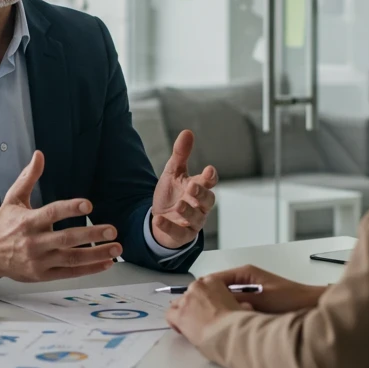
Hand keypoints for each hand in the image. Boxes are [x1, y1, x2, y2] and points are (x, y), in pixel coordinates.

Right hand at [0, 151, 121, 282]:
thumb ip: (28, 177)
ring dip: (96, 254)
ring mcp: (40, 261)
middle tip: (112, 230)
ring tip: (116, 248)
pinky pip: (70, 273)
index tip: (89, 205)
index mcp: (28, 222)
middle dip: (92, 235)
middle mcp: (34, 242)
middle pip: (67, 238)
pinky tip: (106, 263)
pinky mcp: (43, 274)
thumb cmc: (4, 225)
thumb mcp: (13, 198)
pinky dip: (89, 269)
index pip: (52, 214)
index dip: (70, 209)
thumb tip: (39, 155)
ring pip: (72, 258)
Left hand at [151, 130, 217, 248]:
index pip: (209, 182)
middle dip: (201, 193)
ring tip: (179, 204)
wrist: (159, 219)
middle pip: (208, 200)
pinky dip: (168, 227)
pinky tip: (158, 219)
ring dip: (188, 210)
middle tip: (192, 187)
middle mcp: (199, 206)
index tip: (209, 170)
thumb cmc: (172, 195)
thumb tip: (187, 132)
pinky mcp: (182, 235)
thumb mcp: (173, 173)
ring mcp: (192, 222)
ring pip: (196, 218)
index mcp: (198, 188)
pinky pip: (178, 233)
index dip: (210, 177)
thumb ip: (181, 155)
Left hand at [164, 276, 248, 346]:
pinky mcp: (179, 315)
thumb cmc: (239, 320)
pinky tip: (181, 329)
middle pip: (191, 294)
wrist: (230, 332)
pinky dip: (174, 321)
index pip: (205, 286)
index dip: (207, 298)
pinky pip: (170, 315)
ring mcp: (186, 300)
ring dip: (185, 312)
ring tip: (192, 325)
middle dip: (195, 305)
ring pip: (179, 303)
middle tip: (203, 318)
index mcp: (213, 281)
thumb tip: (244, 307)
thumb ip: (240, 304)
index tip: (212, 308)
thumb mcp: (243, 307)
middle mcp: (196, 287)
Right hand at [200, 264, 324, 313]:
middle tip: (202, 316)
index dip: (203, 292)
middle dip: (210, 303)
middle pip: (218, 290)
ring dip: (223, 310)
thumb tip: (216, 302)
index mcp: (245, 273)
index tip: (193, 302)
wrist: (313, 307)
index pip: (214, 279)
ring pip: (226, 301)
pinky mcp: (255, 304)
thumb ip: (237, 299)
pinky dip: (232, 316)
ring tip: (218, 321)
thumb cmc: (292, 299)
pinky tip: (232, 325)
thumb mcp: (260, 299)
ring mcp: (250, 292)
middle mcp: (245, 280)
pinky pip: (236, 309)